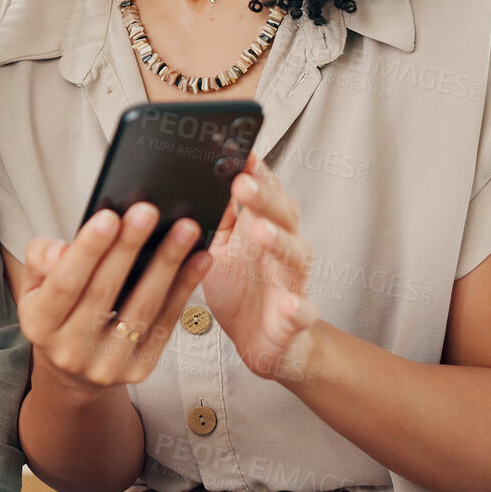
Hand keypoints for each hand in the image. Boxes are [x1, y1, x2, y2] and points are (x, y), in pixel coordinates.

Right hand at [16, 202, 211, 398]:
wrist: (72, 369)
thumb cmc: (56, 312)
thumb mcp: (34, 284)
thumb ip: (41, 259)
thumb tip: (61, 250)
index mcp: (39, 325)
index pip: (63, 283)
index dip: (87, 250)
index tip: (109, 216)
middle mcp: (70, 350)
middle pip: (104, 293)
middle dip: (128, 247)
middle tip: (149, 211)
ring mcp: (107, 364)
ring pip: (142, 308)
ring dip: (167, 265)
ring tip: (185, 230)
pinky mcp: (139, 368)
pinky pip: (165, 323)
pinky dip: (184, 289)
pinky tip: (198, 260)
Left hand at [203, 154, 319, 381]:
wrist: (265, 342)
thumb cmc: (241, 288)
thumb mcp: (218, 247)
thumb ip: (214, 217)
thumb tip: (190, 180)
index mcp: (263, 225)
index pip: (264, 190)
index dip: (256, 170)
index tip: (241, 149)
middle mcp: (283, 248)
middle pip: (282, 214)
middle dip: (263, 197)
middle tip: (242, 182)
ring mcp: (292, 282)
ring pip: (295, 256)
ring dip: (280, 242)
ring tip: (261, 231)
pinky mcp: (295, 319)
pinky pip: (300, 312)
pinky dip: (296, 307)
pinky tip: (289, 303)